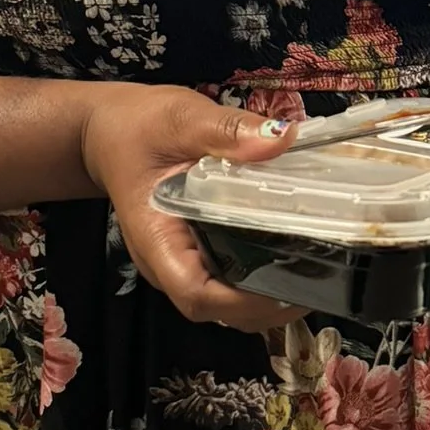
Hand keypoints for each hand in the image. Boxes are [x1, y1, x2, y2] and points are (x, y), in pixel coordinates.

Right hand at [81, 84, 304, 331]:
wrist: (107, 132)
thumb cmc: (136, 127)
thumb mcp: (180, 119)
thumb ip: (227, 130)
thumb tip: (280, 138)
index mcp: (157, 239)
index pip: (196, 294)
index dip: (243, 301)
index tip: (289, 285)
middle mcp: (168, 263)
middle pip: (219, 310)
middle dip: (268, 306)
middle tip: (322, 278)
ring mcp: (183, 262)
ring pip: (227, 304)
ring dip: (270, 298)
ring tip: (318, 271)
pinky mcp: (197, 254)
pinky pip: (230, 281)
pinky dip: (263, 279)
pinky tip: (295, 256)